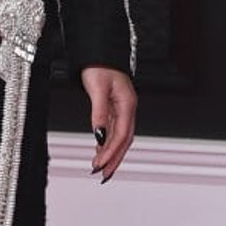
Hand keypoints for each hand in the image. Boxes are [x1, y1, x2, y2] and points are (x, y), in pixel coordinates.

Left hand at [80, 66, 136, 181]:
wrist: (100, 51)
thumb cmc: (100, 65)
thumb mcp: (97, 88)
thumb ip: (99, 112)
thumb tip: (99, 135)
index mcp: (128, 105)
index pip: (121, 135)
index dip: (110, 152)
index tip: (99, 165)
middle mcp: (127, 108)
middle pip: (124, 140)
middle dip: (114, 159)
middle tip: (103, 175)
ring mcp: (122, 108)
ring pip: (120, 137)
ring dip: (111, 153)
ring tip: (101, 168)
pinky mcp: (115, 107)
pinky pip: (114, 129)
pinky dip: (108, 142)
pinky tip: (101, 150)